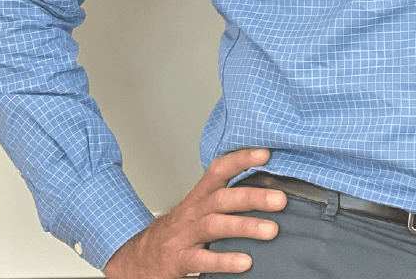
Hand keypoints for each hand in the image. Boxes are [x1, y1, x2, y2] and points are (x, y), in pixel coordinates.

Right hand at [103, 148, 285, 277]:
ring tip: (272, 230)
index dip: (240, 159)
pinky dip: (224, 260)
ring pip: (215, 225)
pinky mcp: (178, 260)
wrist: (135, 260)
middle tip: (281, 199)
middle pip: (222, 198)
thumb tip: (266, 190)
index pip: (218, 170)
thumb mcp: (197, 211)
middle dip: (253, 197)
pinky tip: (245, 262)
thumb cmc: (176, 233)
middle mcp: (192, 212)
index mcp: (198, 197)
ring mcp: (184, 236)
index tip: (265, 154)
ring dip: (245, 226)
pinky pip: (201, 259)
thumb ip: (223, 201)